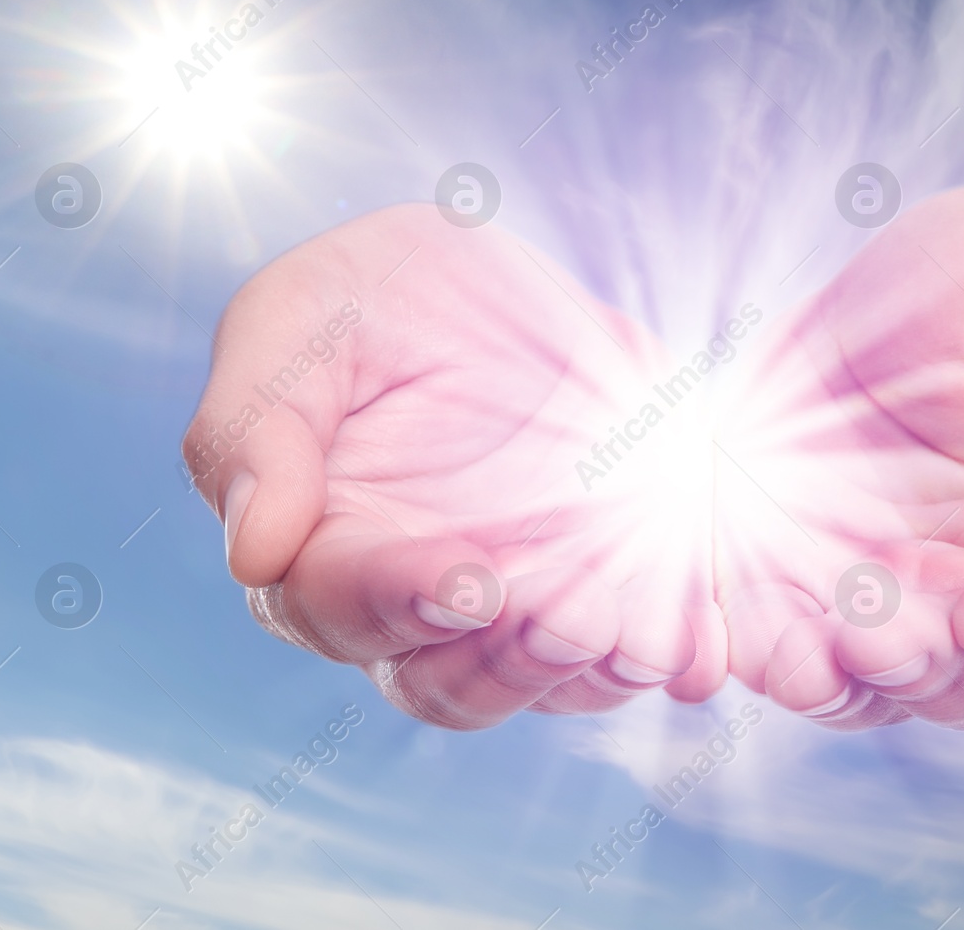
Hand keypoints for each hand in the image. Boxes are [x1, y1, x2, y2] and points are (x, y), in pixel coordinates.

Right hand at [182, 206, 725, 729]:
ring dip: (600, 671)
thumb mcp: (297, 316)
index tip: (471, 580)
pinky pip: (637, 644)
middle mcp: (414, 604)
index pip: (345, 604)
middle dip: (516, 657)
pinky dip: (677, 652)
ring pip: (547, 682)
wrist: (492, 281)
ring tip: (655, 637)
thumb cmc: (372, 290)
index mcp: (320, 546)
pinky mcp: (604, 588)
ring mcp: (516, 606)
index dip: (404, 599)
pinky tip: (709, 644)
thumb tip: (254, 551)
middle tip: (581, 614)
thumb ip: (254, 423)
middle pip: (447, 679)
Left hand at [711, 183, 963, 729]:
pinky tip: (746, 638)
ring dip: (845, 682)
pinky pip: (787, 641)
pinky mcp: (800, 575)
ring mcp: (893, 590)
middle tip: (878, 634)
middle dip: (930, 667)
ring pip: (881, 683)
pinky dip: (768, 653)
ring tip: (809, 653)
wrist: (882, 263)